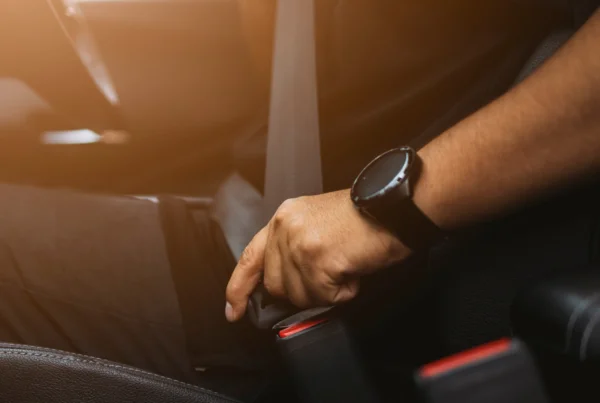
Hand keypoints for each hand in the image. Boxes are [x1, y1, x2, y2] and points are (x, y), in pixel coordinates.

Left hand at [225, 189, 410, 321]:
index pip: (250, 258)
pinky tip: (352, 270)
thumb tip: (283, 284)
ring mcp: (300, 244)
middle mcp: (285, 228)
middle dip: (303, 289)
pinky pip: (325, 297)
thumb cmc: (362, 217)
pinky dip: (343, 291)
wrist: (392, 207)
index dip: (239, 288)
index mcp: (283, 218)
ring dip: (326, 291)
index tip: (233, 309)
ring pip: (301, 295)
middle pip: (277, 286)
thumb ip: (292, 249)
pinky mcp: (318, 260)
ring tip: (344, 266)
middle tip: (330, 271)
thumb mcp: (316, 223)